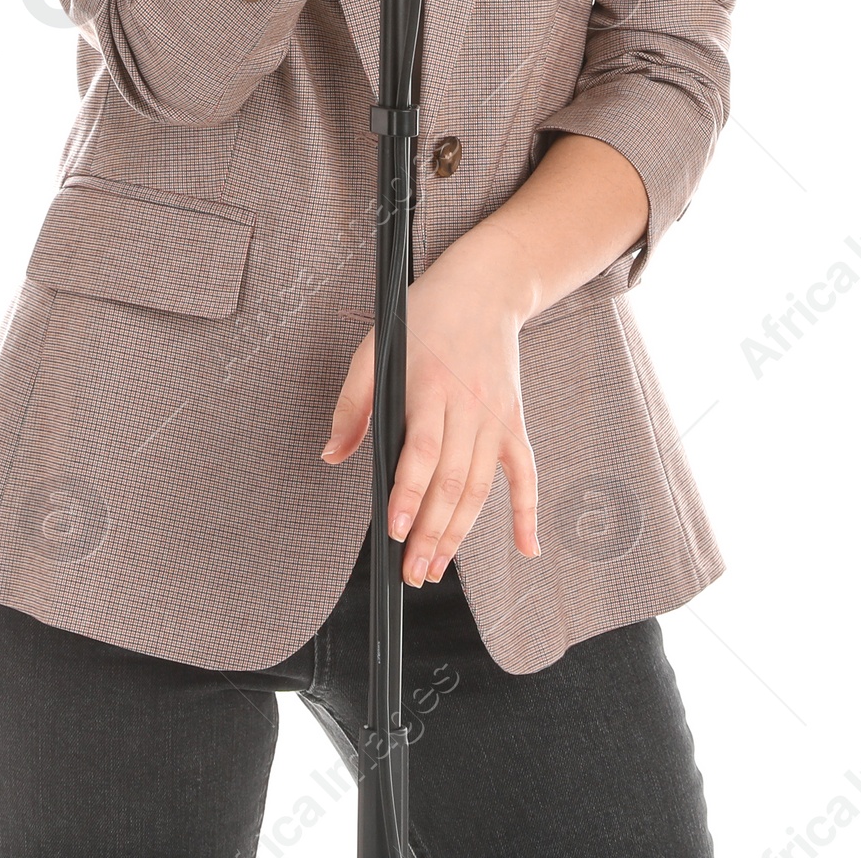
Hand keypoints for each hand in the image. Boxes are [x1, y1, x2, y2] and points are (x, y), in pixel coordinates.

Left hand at [320, 239, 539, 585]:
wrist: (485, 288)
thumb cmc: (423, 318)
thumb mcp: (375, 348)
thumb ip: (353, 404)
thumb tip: (333, 456)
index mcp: (430, 385)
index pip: (422, 449)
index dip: (410, 492)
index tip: (395, 530)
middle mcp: (468, 405)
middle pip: (452, 480)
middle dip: (431, 532)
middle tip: (411, 572)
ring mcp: (495, 416)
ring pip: (480, 486)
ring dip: (460, 533)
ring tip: (435, 568)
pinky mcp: (514, 420)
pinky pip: (526, 473)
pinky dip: (527, 513)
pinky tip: (527, 549)